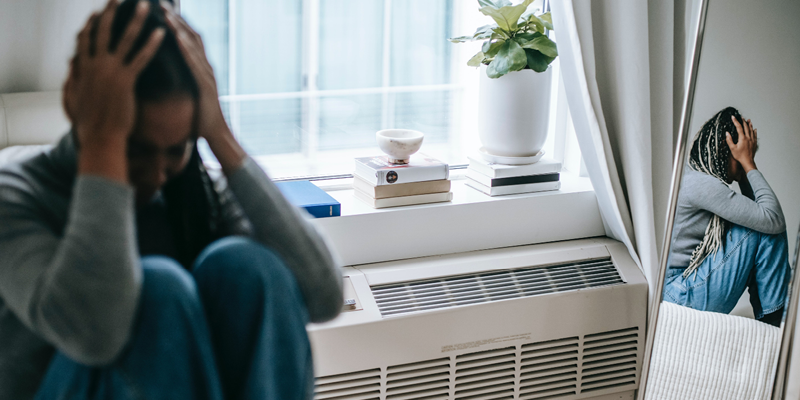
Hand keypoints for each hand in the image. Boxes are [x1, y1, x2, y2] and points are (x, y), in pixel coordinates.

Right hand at [66, 0, 164, 149]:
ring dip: (135, 20)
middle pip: (102, 32)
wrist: (100, 138)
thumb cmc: (89, 124)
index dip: (91, 24)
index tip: (97, 12)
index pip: (85, 40)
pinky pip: (141, 58)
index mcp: (82, 69)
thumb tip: (71, 66)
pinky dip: (151, 44)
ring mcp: (110, 71)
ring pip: (124, 39)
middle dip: (111, 12)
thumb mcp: (74, 98)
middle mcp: (95, 65)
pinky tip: (161, 33)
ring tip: (145, 6)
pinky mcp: (125, 81)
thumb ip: (73, 79)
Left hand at [162, 2, 246, 171]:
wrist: (216, 135)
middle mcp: (205, 68)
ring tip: (165, 13)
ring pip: (193, 46)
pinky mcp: (206, 85)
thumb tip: (165, 77)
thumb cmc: (200, 119)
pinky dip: (186, 49)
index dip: (175, 24)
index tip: (160, 10)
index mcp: (199, 69)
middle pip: (191, 36)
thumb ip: (180, 82)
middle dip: (176, 19)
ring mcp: (207, 75)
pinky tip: (176, 38)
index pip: (188, 40)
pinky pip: (195, 63)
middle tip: (160, 3)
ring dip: (179, 28)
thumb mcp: (188, 96)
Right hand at [726, 115, 757, 172]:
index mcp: (742, 138)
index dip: (736, 121)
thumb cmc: (739, 156)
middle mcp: (748, 138)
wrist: (748, 161)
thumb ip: (729, 140)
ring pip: (751, 130)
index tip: (733, 117)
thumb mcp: (732, 148)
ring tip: (749, 120)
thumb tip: (727, 133)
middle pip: (746, 127)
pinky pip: (755, 135)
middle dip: (743, 121)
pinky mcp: (754, 143)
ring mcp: (752, 140)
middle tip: (741, 117)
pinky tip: (754, 129)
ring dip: (750, 125)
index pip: (739, 127)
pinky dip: (754, 131)